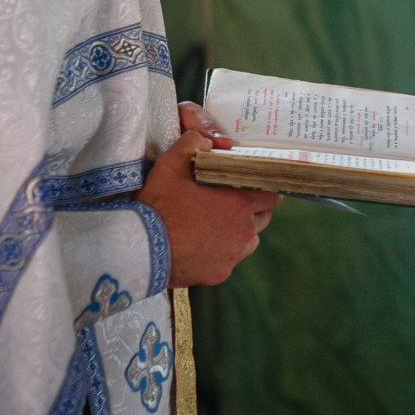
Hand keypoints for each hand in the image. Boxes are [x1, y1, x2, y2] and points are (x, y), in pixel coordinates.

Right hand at [138, 100, 278, 286]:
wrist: (141, 248)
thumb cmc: (159, 204)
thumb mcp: (172, 162)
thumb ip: (195, 143)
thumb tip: (210, 142)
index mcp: (240, 201)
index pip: (272, 192)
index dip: (265, 186)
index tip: (256, 183)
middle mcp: (245, 229)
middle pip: (263, 216)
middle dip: (253, 208)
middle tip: (232, 201)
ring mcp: (234, 254)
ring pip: (250, 239)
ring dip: (240, 230)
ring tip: (217, 223)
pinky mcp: (220, 273)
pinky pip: (230, 258)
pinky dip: (223, 251)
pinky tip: (203, 244)